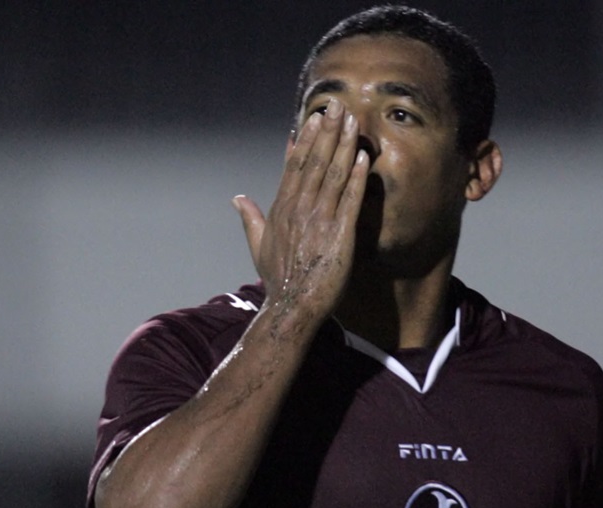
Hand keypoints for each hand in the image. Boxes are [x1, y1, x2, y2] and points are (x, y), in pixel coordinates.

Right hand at [232, 98, 369, 319]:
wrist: (292, 306)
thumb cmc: (278, 280)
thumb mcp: (258, 246)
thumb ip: (250, 218)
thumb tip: (237, 198)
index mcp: (281, 209)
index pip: (294, 166)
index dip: (306, 139)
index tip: (314, 118)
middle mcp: (299, 209)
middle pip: (314, 162)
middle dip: (327, 132)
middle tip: (337, 106)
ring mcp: (319, 220)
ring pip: (332, 174)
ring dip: (344, 146)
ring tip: (353, 122)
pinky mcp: (339, 234)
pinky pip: (350, 200)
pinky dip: (357, 177)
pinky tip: (364, 158)